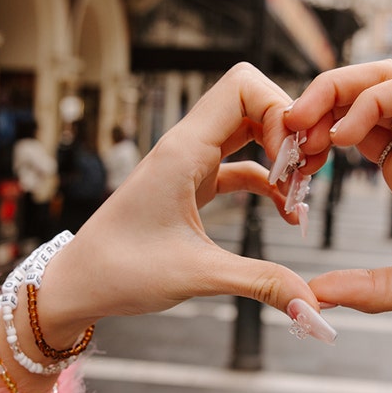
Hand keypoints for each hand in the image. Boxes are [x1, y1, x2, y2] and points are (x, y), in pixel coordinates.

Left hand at [38, 63, 333, 341]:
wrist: (78, 285)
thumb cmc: (120, 272)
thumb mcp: (198, 276)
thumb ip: (261, 283)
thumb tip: (313, 306)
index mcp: (183, 150)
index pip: (243, 86)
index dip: (280, 109)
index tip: (293, 157)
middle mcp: (186, 147)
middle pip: (252, 100)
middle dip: (288, 129)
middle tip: (306, 172)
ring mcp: (189, 164)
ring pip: (248, 130)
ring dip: (279, 154)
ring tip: (300, 192)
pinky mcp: (191, 186)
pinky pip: (240, 165)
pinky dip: (267, 180)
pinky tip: (285, 211)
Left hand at [285, 60, 391, 313]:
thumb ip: (372, 288)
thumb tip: (316, 297)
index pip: (345, 133)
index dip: (306, 144)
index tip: (279, 175)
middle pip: (355, 96)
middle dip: (310, 108)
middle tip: (279, 141)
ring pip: (381, 77)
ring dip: (334, 92)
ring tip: (303, 128)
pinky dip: (375, 99)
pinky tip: (349, 137)